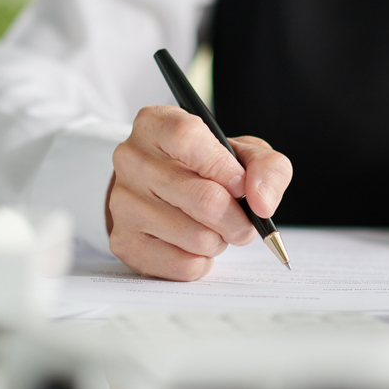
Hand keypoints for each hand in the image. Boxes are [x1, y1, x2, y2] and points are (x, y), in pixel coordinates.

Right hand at [106, 105, 291, 280]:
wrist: (165, 195)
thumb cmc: (208, 168)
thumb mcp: (243, 154)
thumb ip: (267, 168)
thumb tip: (262, 203)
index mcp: (156, 124)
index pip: (187, 138)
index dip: (222, 166)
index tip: (240, 185)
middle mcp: (131, 159)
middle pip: (203, 198)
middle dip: (238, 218)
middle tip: (243, 222)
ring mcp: (122, 202)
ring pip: (197, 236)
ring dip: (220, 240)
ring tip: (214, 229)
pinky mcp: (124, 242)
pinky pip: (183, 264)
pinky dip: (203, 261)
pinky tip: (194, 245)